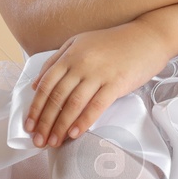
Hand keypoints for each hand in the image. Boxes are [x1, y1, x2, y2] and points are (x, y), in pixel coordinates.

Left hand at [23, 21, 177, 148]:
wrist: (148, 36)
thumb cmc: (115, 42)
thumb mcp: (80, 43)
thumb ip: (56, 60)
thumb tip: (36, 84)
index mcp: (70, 54)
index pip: (46, 84)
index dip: (35, 107)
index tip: (29, 125)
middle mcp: (81, 63)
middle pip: (57, 97)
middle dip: (45, 122)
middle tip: (38, 140)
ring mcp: (99, 73)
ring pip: (73, 104)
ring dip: (61, 126)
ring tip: (54, 142)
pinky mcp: (116, 83)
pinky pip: (96, 106)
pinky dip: (83, 121)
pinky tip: (75, 133)